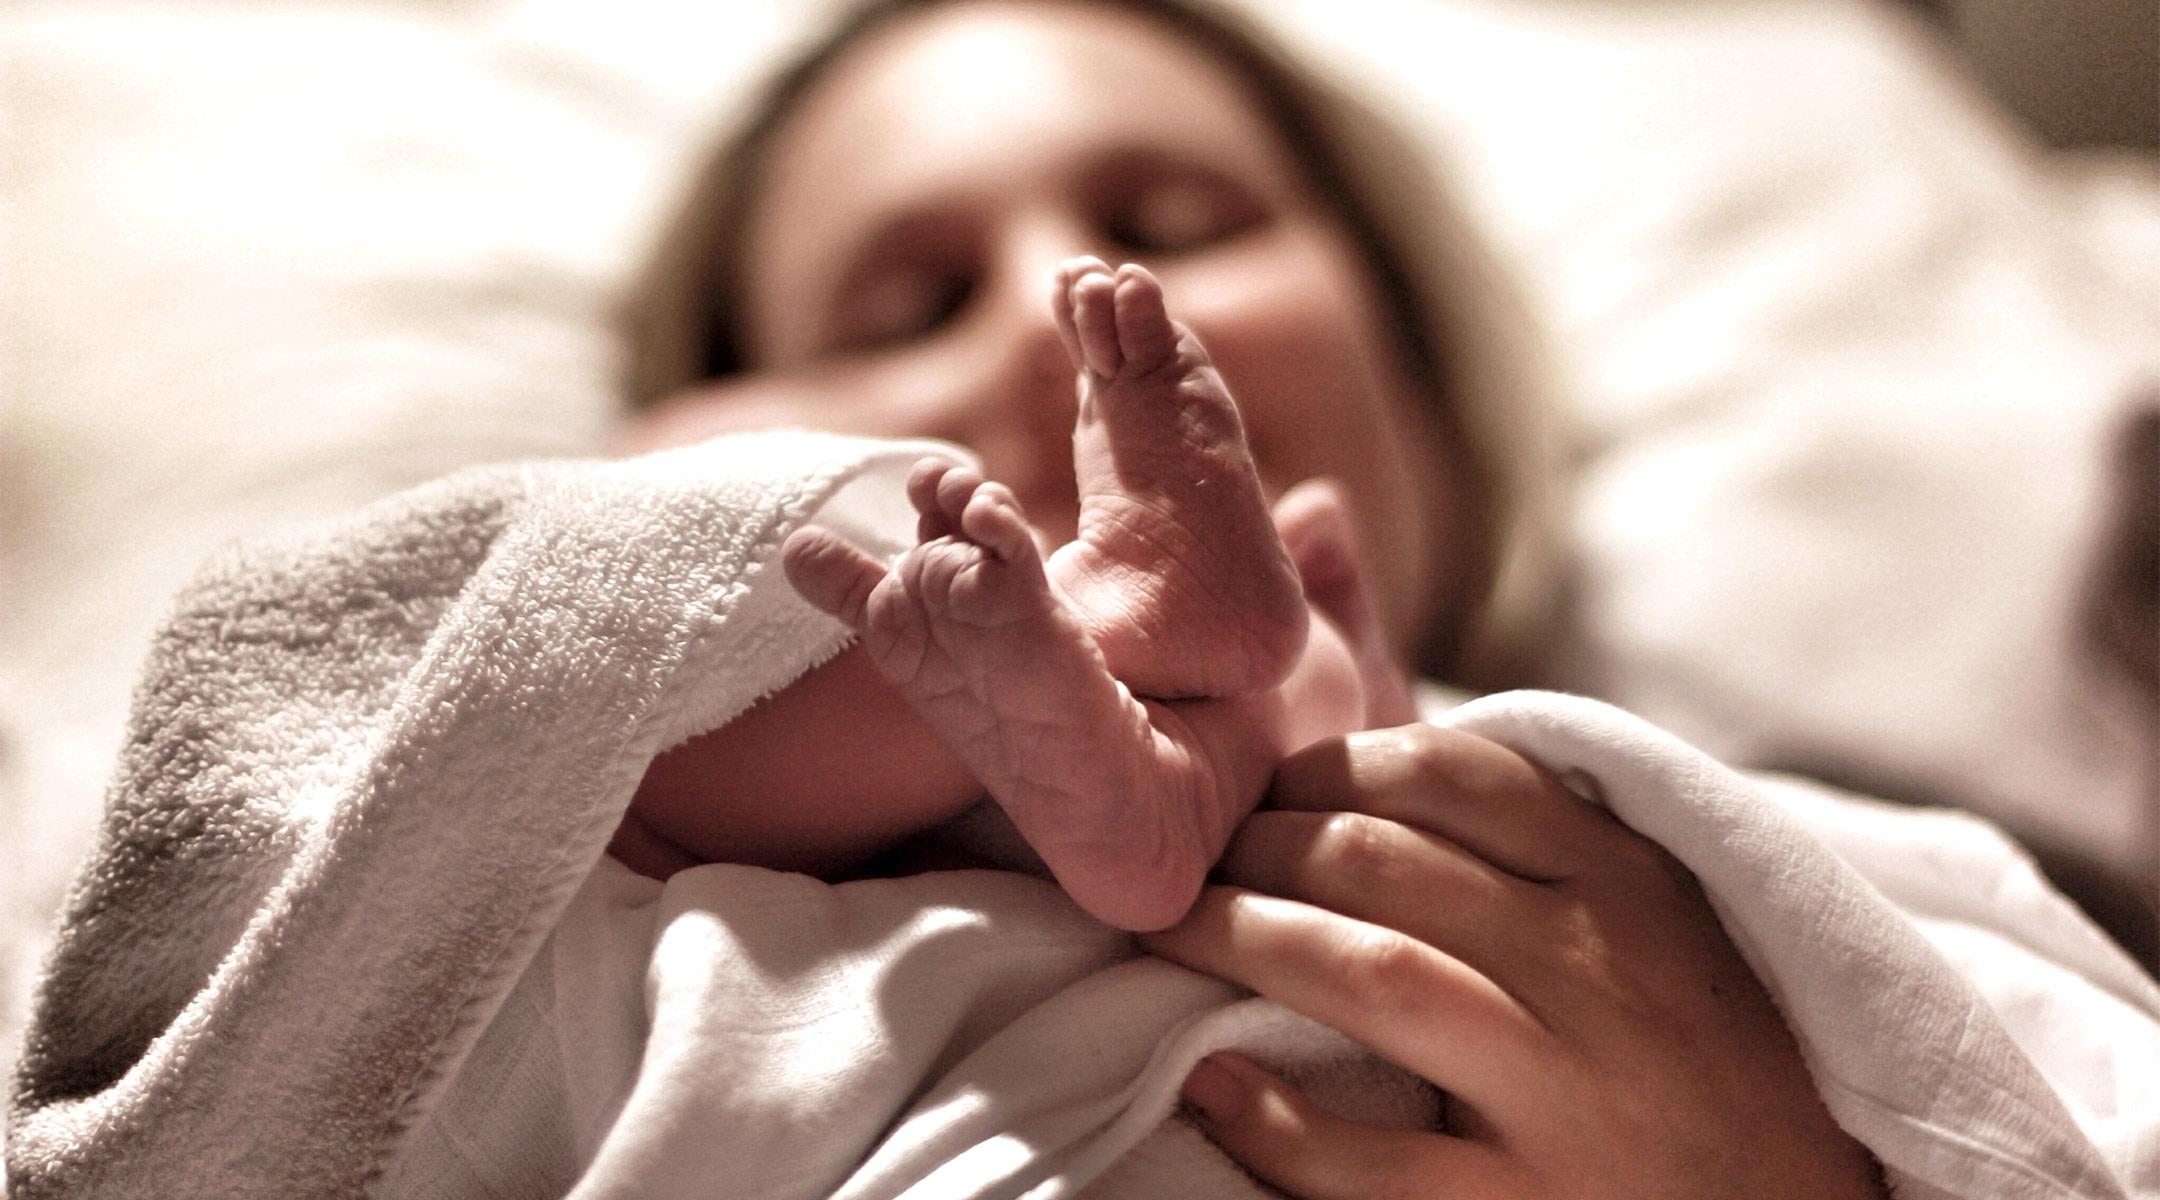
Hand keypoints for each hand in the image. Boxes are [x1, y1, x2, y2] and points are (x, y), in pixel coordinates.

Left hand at [1141, 724, 1886, 1199]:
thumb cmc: (1708, 1060)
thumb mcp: (1659, 921)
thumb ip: (1549, 841)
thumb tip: (1384, 767)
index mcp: (1626, 880)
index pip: (1447, 772)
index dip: (1325, 766)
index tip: (1264, 791)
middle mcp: (1599, 968)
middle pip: (1380, 860)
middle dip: (1257, 846)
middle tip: (1195, 864)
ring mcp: (1567, 1091)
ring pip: (1369, 973)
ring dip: (1241, 939)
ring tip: (1173, 934)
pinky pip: (1377, 1164)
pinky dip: (1278, 1123)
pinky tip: (1212, 1086)